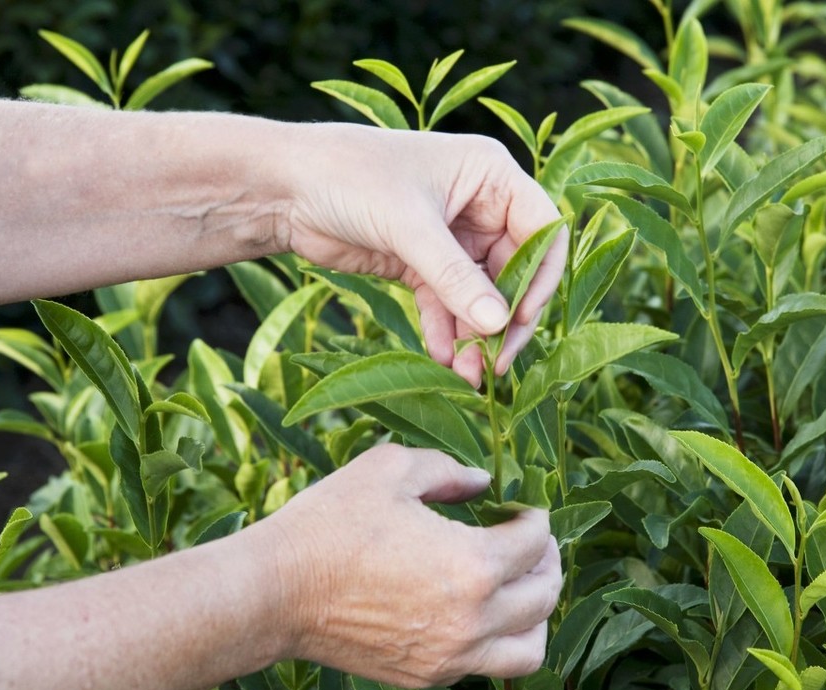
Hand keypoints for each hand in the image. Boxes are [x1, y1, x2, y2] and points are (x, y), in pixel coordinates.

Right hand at [265, 444, 560, 686]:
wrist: (274, 594)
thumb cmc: (329, 525)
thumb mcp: (390, 470)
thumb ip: (448, 469)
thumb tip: (482, 481)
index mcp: (473, 564)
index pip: (536, 542)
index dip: (536, 518)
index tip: (521, 508)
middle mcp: (472, 619)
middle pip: (545, 595)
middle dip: (546, 561)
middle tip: (529, 543)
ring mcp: (450, 655)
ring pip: (531, 648)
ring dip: (536, 614)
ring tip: (518, 588)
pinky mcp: (426, 676)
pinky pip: (487, 666)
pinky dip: (498, 640)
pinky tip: (476, 612)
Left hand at [282, 124, 567, 385]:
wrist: (282, 188)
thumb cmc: (349, 178)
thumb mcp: (409, 226)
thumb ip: (456, 277)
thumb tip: (500, 324)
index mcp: (491, 176)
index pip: (542, 230)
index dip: (540, 277)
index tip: (520, 318)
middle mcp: (479, 206)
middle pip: (515, 272)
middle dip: (504, 318)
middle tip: (497, 363)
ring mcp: (451, 238)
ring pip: (480, 296)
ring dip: (475, 337)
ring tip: (467, 376)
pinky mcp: (420, 264)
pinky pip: (446, 306)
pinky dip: (445, 334)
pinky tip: (440, 361)